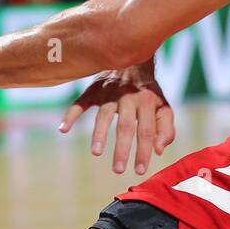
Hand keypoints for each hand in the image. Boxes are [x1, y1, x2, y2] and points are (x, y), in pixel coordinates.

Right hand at [59, 63, 174, 174]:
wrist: (133, 58)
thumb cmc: (149, 92)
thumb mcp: (163, 106)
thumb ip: (166, 129)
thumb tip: (158, 151)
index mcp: (148, 101)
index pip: (147, 131)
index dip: (143, 151)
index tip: (140, 170)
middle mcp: (129, 96)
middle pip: (126, 125)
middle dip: (122, 149)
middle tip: (118, 170)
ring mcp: (109, 92)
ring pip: (104, 114)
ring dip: (99, 133)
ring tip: (96, 152)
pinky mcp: (94, 90)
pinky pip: (81, 102)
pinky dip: (71, 114)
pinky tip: (63, 129)